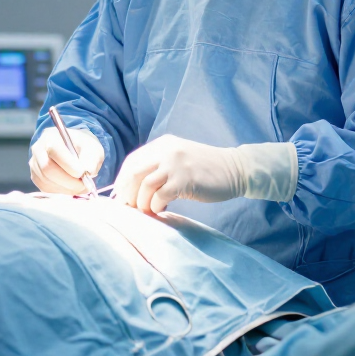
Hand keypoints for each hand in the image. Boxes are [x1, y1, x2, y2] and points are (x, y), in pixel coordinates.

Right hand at [29, 126, 104, 194]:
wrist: (75, 149)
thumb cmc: (82, 146)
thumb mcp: (92, 147)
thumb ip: (91, 158)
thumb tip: (88, 171)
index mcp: (51, 136)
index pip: (54, 150)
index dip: (68, 165)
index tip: (83, 173)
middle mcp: (38, 149)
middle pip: (47, 169)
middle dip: (68, 180)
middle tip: (84, 185)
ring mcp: (35, 164)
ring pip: (47, 181)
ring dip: (66, 188)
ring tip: (81, 187)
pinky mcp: (36, 177)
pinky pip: (45, 189)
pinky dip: (61, 192)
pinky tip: (72, 188)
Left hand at [112, 134, 246, 213]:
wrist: (234, 169)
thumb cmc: (204, 169)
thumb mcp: (178, 159)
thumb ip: (159, 166)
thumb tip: (133, 188)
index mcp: (162, 144)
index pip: (132, 161)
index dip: (122, 180)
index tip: (120, 197)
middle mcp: (166, 151)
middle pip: (134, 172)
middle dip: (128, 194)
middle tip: (130, 208)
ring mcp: (176, 164)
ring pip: (145, 185)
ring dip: (141, 203)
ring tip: (147, 211)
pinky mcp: (185, 180)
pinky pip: (160, 196)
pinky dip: (156, 206)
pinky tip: (161, 210)